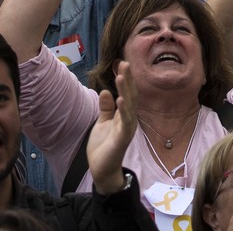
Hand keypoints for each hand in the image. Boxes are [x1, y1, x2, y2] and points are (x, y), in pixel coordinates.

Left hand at [86, 61, 137, 193]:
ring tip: (121, 76)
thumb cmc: (104, 146)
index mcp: (124, 115)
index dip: (125, 79)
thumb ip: (106, 108)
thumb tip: (104, 90)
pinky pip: (125, 123)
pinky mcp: (122, 139)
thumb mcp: (103, 122)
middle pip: (130, 96)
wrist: (102, 169)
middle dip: (128, 80)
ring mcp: (126, 129)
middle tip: (124, 63)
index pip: (126, 93)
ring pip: (129, 106)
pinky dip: (124, 111)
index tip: (121, 63)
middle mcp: (128, 120)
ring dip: (126, 91)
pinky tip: (121, 100)